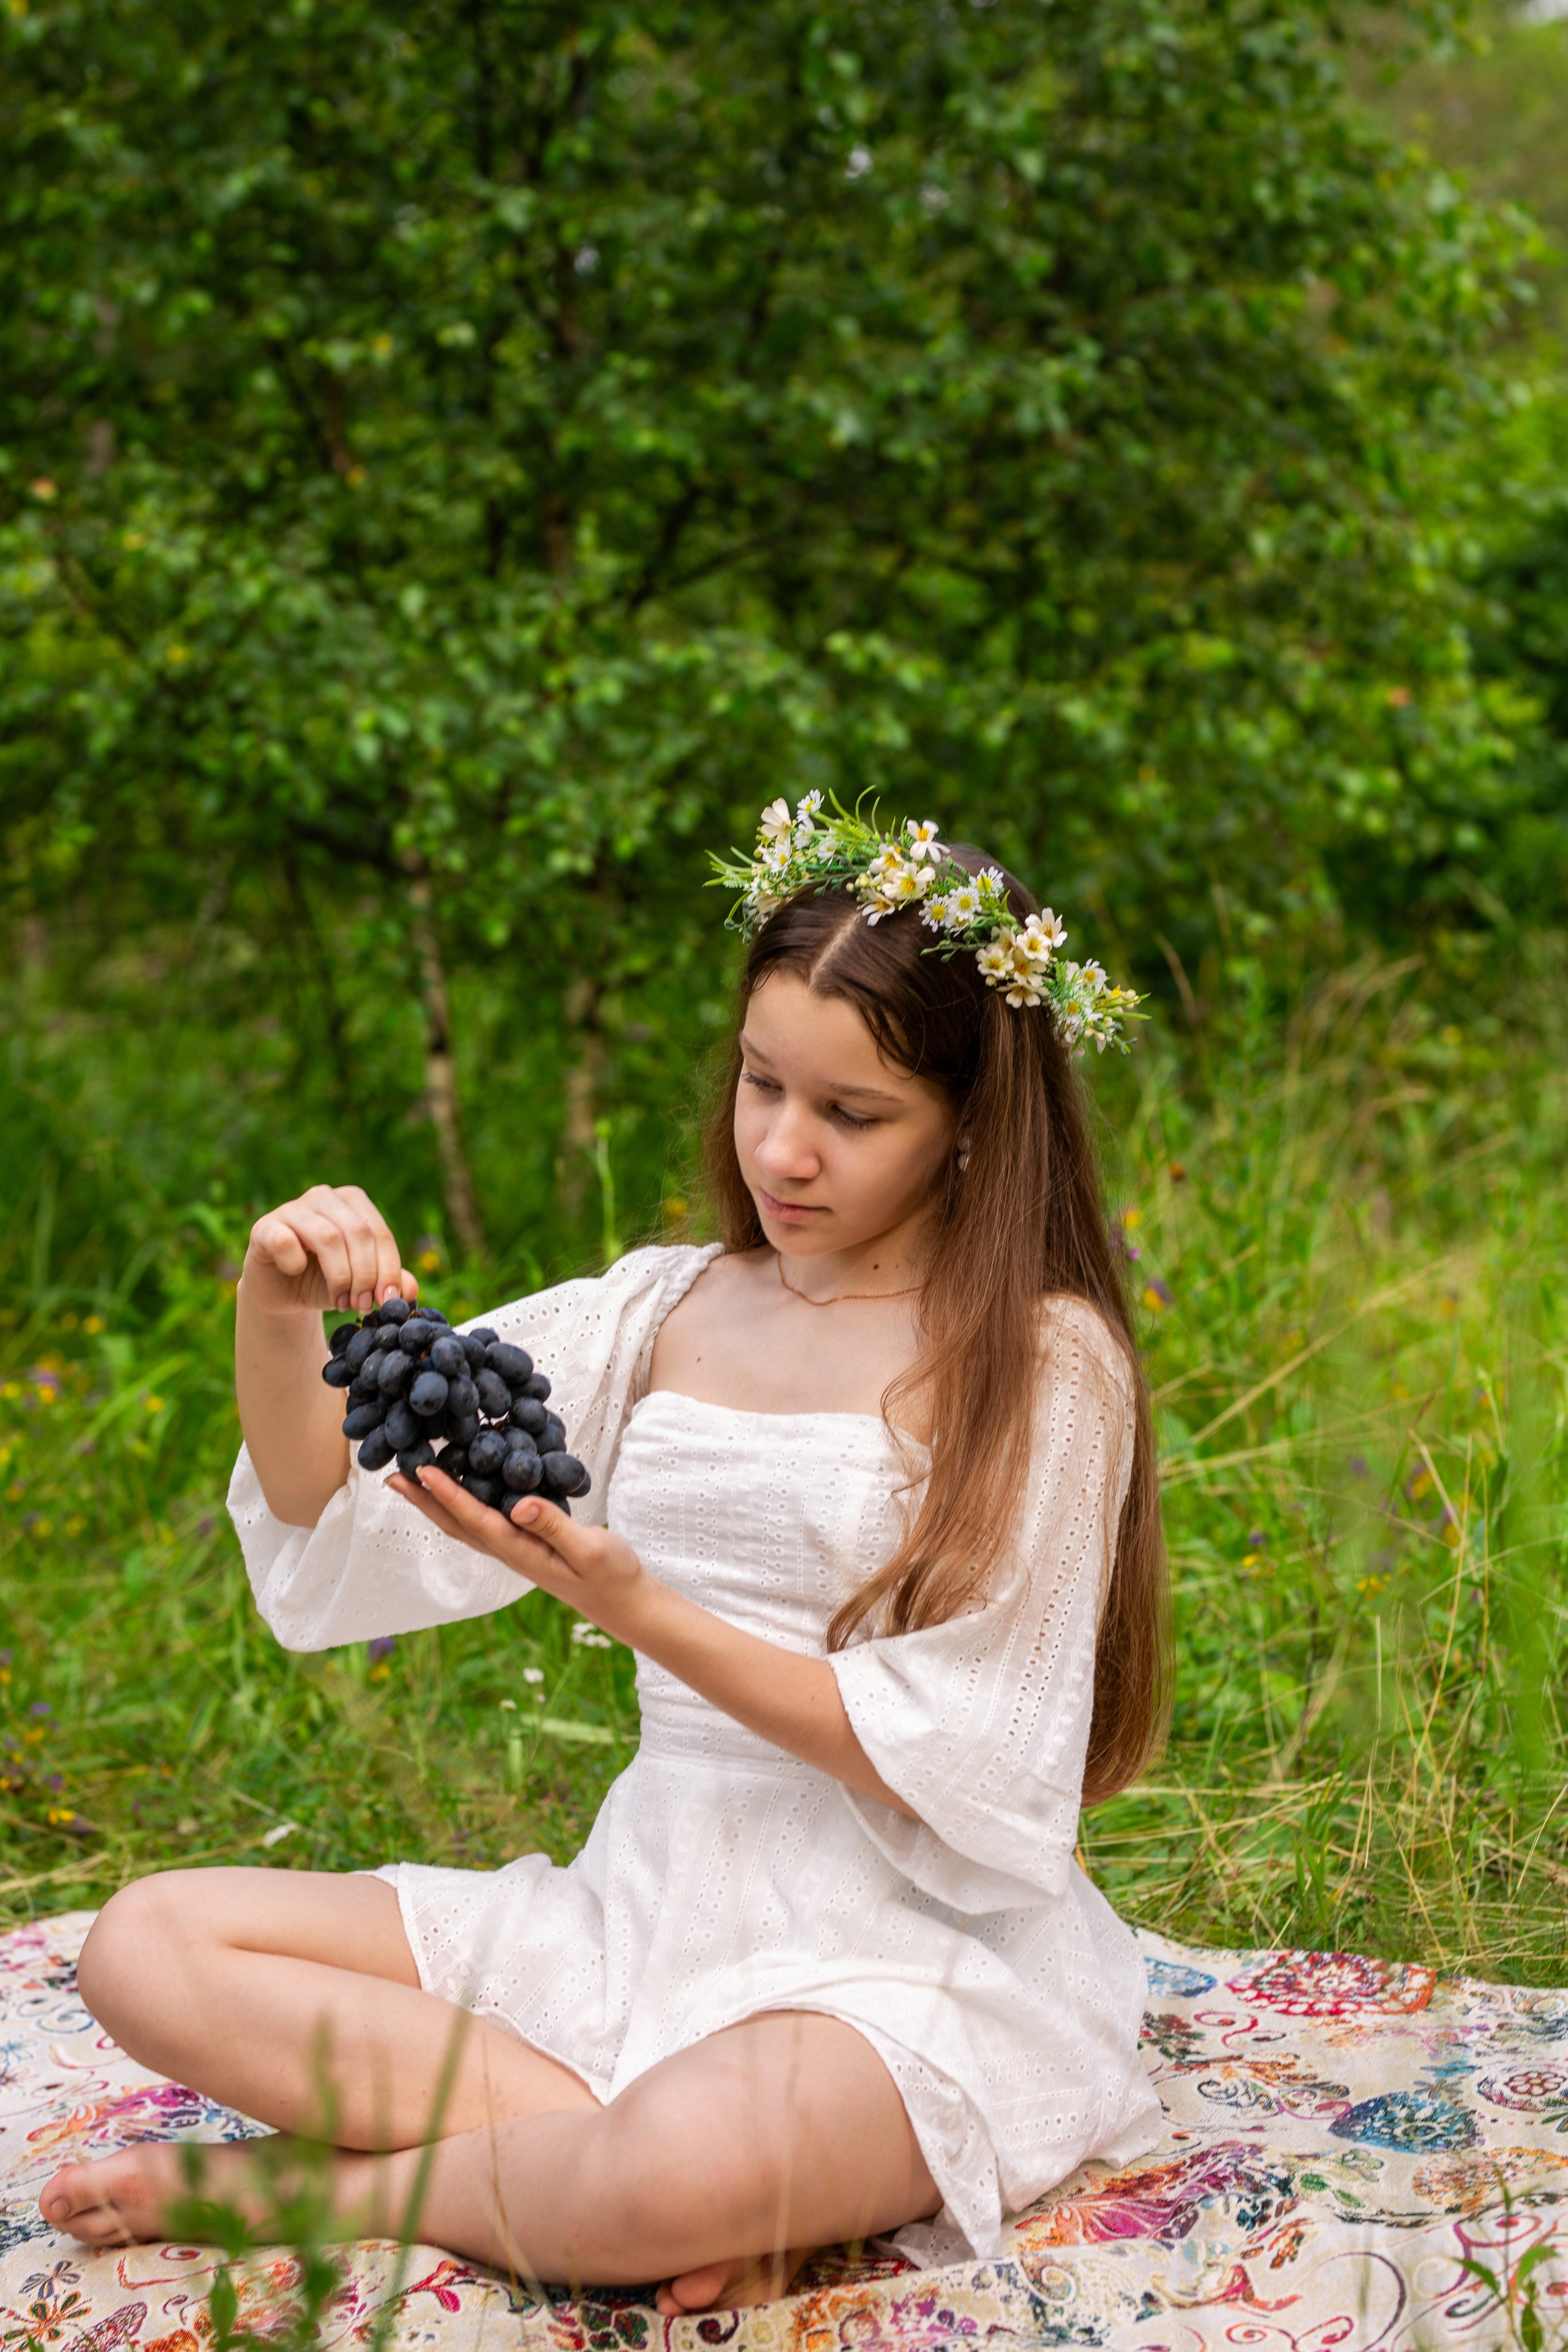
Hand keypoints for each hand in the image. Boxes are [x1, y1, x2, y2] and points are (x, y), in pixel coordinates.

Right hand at [242, 1185, 420, 1318]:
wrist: (282, 1293)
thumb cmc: (325, 1281)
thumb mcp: (361, 1283)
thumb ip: (387, 1281)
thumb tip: (411, 1289)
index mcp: (353, 1201)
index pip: (380, 1233)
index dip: (388, 1270)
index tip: (388, 1301)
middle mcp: (324, 1197)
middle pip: (358, 1233)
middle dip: (366, 1275)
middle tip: (362, 1306)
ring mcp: (292, 1208)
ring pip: (327, 1237)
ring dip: (339, 1276)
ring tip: (341, 1302)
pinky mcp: (264, 1227)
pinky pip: (285, 1241)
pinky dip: (295, 1262)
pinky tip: (296, 1273)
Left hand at [390, 1467, 652, 1641]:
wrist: (625, 1603)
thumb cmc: (612, 1576)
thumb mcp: (589, 1549)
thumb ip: (554, 1526)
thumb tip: (518, 1506)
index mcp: (522, 1552)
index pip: (476, 1520)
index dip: (448, 1495)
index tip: (421, 1471)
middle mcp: (510, 1554)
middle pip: (457, 1525)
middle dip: (424, 1501)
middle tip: (391, 1477)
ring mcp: (516, 1553)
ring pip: (466, 1525)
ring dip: (436, 1504)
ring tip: (413, 1483)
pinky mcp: (526, 1547)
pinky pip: (484, 1524)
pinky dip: (463, 1506)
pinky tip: (461, 1494)